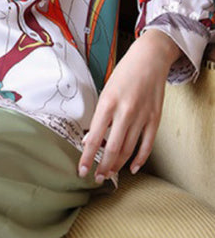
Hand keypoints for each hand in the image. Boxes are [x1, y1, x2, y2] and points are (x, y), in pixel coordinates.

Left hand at [78, 29, 181, 181]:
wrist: (150, 59)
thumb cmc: (124, 74)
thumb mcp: (105, 91)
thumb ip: (99, 116)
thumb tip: (91, 140)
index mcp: (108, 103)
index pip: (94, 138)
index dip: (87, 157)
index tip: (82, 170)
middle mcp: (125, 111)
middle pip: (112, 148)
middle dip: (103, 167)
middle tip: (97, 178)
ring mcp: (142, 116)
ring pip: (128, 149)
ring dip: (118, 165)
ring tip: (110, 174)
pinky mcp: (155, 119)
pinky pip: (147, 145)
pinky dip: (139, 159)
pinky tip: (132, 167)